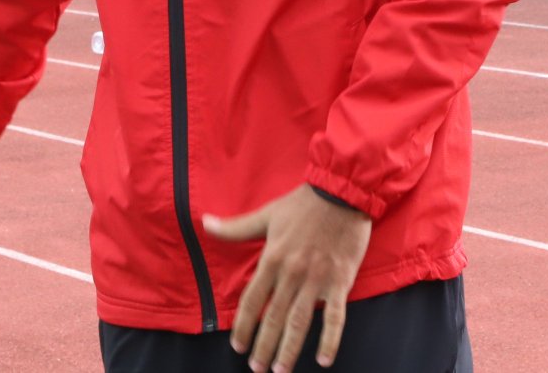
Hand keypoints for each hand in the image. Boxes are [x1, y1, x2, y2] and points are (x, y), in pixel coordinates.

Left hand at [204, 184, 371, 372]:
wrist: (342, 192)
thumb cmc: (303, 203)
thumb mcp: (266, 214)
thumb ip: (236, 227)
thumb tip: (205, 223)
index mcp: (272, 259)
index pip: (252, 301)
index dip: (243, 326)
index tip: (238, 347)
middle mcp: (292, 274)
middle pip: (273, 318)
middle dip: (263, 347)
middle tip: (258, 369)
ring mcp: (317, 280)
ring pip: (299, 322)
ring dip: (289, 350)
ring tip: (280, 370)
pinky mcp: (340, 282)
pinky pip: (334, 317)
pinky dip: (330, 340)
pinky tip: (323, 359)